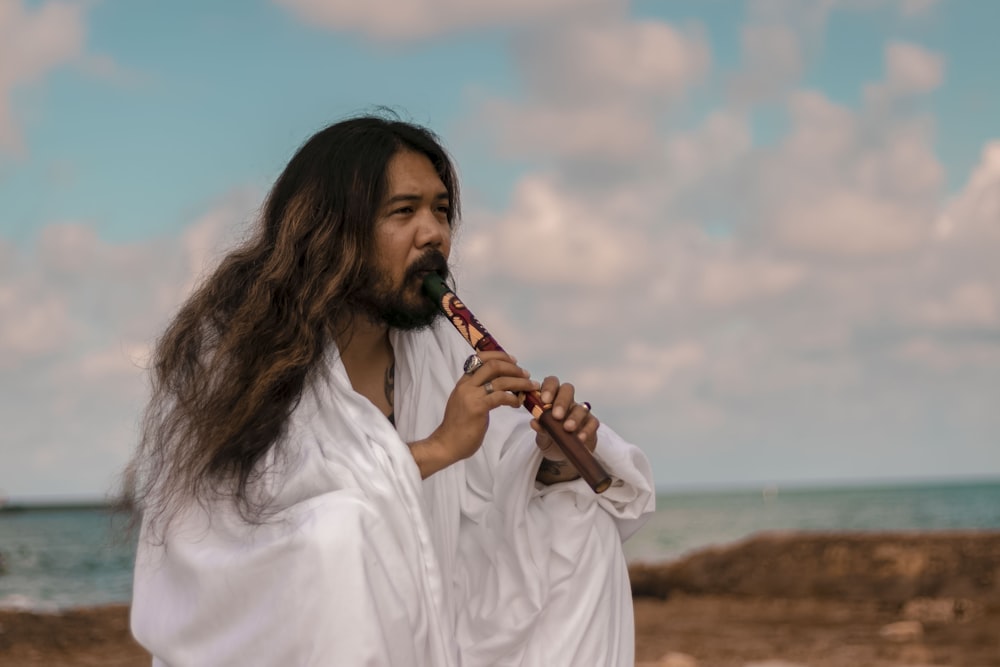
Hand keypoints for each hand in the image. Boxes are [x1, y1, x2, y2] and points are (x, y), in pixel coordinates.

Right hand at [410, 351, 538, 478]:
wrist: (446, 444)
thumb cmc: (458, 426)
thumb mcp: (465, 402)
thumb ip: (477, 392)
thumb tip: (498, 386)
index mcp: (463, 382)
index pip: (481, 358)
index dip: (500, 356)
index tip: (513, 361)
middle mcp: (466, 385)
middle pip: (493, 365)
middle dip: (513, 367)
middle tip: (525, 374)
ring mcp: (471, 395)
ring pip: (500, 380)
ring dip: (519, 382)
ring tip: (530, 386)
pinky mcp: (478, 408)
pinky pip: (500, 397)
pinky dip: (513, 398)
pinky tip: (518, 403)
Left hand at [530, 376, 599, 483]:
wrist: (562, 455)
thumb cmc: (550, 438)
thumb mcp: (542, 434)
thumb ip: (539, 427)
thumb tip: (534, 422)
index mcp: (552, 398)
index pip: (552, 383)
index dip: (549, 388)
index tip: (544, 400)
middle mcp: (567, 401)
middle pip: (567, 390)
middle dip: (562, 401)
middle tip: (556, 415)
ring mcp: (580, 412)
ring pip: (580, 408)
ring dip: (574, 418)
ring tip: (567, 429)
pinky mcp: (591, 424)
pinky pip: (592, 423)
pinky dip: (586, 430)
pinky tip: (579, 438)